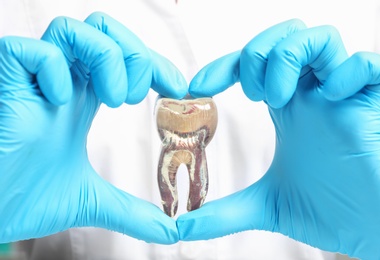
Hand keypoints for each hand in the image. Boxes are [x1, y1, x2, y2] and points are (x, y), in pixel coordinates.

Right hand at [0, 12, 186, 243]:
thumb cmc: (25, 201)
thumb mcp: (93, 201)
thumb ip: (133, 212)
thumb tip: (170, 230)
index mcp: (82, 101)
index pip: (123, 60)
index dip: (154, 65)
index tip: (176, 89)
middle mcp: (61, 85)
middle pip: (103, 31)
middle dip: (135, 55)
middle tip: (136, 98)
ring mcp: (31, 83)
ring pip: (72, 30)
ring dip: (106, 58)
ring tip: (113, 100)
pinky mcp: (2, 86)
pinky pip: (26, 51)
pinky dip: (52, 69)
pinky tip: (58, 103)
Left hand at [177, 19, 379, 258]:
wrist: (372, 234)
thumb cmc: (329, 211)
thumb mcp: (266, 206)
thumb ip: (224, 214)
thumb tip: (182, 227)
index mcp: (290, 110)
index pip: (253, 67)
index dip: (222, 67)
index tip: (196, 87)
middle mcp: (316, 96)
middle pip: (286, 37)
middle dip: (257, 54)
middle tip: (253, 95)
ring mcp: (347, 98)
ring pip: (321, 39)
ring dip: (288, 57)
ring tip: (276, 98)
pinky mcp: (379, 106)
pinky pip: (369, 66)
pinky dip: (346, 73)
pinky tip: (331, 100)